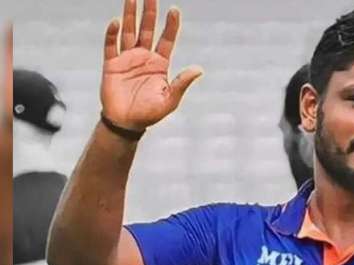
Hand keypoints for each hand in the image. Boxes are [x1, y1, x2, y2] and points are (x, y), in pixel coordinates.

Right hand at [101, 0, 201, 130]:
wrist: (126, 123)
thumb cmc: (150, 113)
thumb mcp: (170, 100)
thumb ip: (182, 83)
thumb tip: (199, 69)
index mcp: (160, 64)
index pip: (167, 39)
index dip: (171, 25)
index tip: (175, 10)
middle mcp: (144, 57)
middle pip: (147, 29)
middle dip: (149, 12)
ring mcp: (127, 59)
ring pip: (129, 31)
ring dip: (130, 15)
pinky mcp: (111, 64)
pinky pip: (111, 45)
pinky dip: (112, 33)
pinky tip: (116, 22)